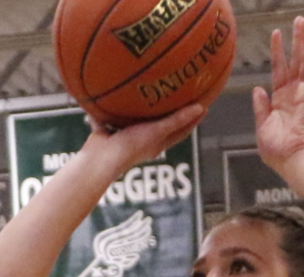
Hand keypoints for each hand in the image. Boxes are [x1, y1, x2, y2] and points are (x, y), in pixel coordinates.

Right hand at [77, 103, 204, 178]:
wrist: (99, 159)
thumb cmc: (131, 147)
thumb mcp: (157, 131)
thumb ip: (177, 120)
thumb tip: (201, 108)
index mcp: (157, 143)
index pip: (181, 131)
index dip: (193, 120)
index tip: (204, 106)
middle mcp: (143, 141)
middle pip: (162, 124)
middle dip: (170, 111)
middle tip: (178, 92)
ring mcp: (125, 137)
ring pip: (136, 120)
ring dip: (141, 109)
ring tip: (147, 89)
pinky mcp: (109, 132)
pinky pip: (112, 117)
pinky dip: (113, 107)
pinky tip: (112, 92)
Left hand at [253, 17, 303, 171]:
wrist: (293, 163)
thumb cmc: (278, 153)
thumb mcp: (262, 128)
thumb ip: (260, 109)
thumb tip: (258, 90)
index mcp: (279, 101)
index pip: (279, 71)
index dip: (278, 53)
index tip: (277, 34)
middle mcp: (292, 95)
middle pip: (294, 62)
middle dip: (295, 41)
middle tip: (298, 20)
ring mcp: (302, 95)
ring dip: (303, 42)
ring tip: (303, 22)